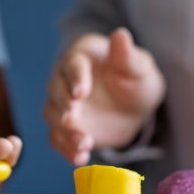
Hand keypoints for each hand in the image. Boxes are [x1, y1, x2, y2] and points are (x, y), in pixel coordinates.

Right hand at [44, 28, 165, 164]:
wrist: (134, 107)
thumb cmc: (136, 79)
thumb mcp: (139, 68)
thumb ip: (128, 56)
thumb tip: (121, 35)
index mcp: (81, 55)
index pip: (72, 64)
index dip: (75, 78)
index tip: (81, 93)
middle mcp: (64, 78)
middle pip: (55, 90)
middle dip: (63, 106)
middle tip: (72, 119)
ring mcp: (62, 105)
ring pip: (54, 116)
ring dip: (65, 132)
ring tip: (83, 144)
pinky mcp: (65, 128)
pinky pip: (58, 139)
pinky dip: (67, 150)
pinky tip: (80, 159)